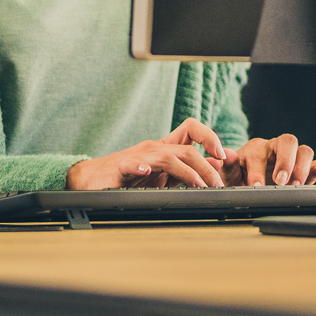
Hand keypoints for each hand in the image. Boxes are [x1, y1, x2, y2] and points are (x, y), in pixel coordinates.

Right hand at [64, 118, 229, 189]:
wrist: (92, 179)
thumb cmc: (128, 177)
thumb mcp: (163, 173)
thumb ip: (188, 168)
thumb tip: (217, 165)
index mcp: (166, 147)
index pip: (192, 129)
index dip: (210, 137)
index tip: (222, 154)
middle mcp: (154, 148)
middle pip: (187, 150)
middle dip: (207, 168)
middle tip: (217, 186)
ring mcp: (138, 157)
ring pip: (168, 158)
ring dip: (187, 173)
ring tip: (198, 186)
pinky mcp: (120, 169)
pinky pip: (130, 165)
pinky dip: (139, 168)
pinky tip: (147, 173)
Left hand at [222, 134, 315, 186]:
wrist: (247, 183)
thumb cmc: (238, 177)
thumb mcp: (228, 173)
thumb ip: (226, 164)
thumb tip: (223, 154)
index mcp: (257, 148)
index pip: (260, 152)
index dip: (258, 169)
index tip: (255, 186)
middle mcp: (277, 148)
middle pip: (288, 141)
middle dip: (285, 161)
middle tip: (280, 182)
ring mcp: (294, 158)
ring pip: (305, 150)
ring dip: (303, 167)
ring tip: (297, 185)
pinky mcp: (308, 169)